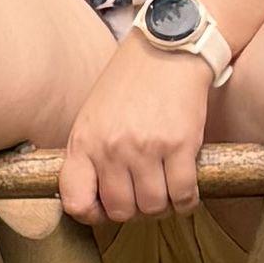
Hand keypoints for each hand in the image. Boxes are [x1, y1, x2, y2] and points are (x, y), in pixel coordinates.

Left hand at [55, 33, 212, 230]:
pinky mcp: (180, 144)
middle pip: (121, 210)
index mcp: (85, 141)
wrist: (167, 48)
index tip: (106, 208)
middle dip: (135, 210)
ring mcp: (146, 147)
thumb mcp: (94, 115)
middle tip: (145, 195)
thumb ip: (91, 153)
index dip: (92, 214)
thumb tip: (96, 196)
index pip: (76, 201)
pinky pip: (184, 194)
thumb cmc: (130, 83)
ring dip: (163, 206)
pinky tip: (186, 190)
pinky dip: (187, 200)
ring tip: (167, 190)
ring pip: (154, 207)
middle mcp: (112, 148)